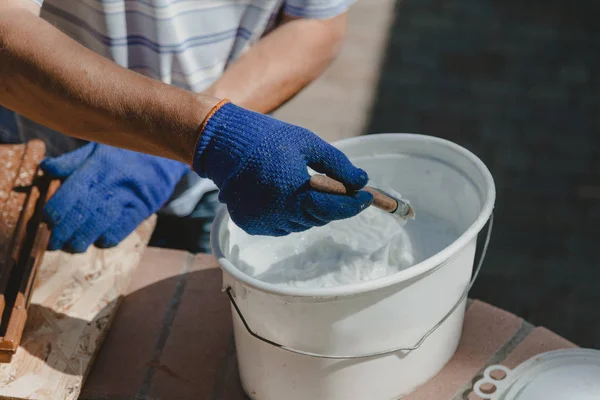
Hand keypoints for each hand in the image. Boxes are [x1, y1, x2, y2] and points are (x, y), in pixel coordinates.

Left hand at [41, 143, 187, 251]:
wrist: (164, 155)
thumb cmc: (126, 151)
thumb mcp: (98, 147)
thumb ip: (72, 160)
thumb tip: (45, 167)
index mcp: (96, 166)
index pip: (69, 194)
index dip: (55, 212)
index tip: (45, 222)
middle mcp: (111, 182)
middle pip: (82, 212)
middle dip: (65, 231)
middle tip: (54, 243)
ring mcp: (128, 197)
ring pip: (101, 222)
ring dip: (84, 238)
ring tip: (74, 246)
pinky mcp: (143, 207)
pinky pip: (124, 227)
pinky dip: (110, 237)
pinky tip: (100, 241)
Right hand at [193, 102, 372, 235]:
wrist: (223, 144)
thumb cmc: (268, 139)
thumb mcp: (308, 144)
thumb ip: (337, 165)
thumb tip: (361, 181)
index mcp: (293, 193)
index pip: (332, 208)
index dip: (353, 205)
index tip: (368, 197)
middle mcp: (278, 213)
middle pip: (318, 218)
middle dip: (334, 205)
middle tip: (344, 191)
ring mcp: (263, 222)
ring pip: (301, 224)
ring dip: (311, 211)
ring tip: (311, 190)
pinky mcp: (251, 224)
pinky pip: (282, 225)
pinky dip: (290, 215)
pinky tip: (288, 196)